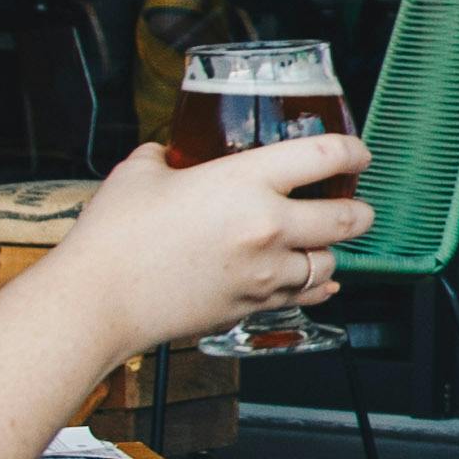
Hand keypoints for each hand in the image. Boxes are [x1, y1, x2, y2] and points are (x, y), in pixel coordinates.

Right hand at [46, 133, 373, 359]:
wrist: (98, 301)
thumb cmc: (114, 237)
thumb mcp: (139, 172)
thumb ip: (165, 156)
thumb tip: (169, 154)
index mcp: (245, 182)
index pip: (324, 156)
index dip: (351, 151)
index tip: (357, 153)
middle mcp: (267, 227)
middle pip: (346, 218)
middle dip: (360, 211)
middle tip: (358, 207)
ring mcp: (264, 272)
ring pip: (328, 263)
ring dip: (329, 253)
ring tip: (321, 244)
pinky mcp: (252, 307)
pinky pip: (303, 296)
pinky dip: (314, 287)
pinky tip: (313, 280)